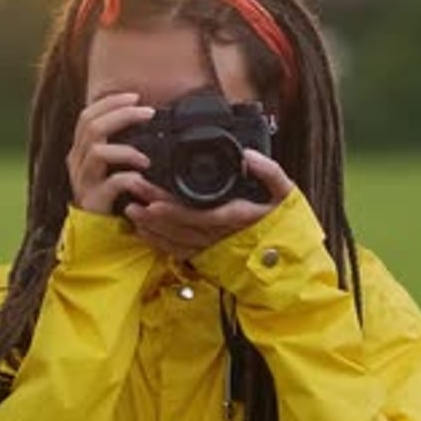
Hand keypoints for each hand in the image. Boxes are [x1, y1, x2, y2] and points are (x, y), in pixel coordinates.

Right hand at [66, 92, 170, 214]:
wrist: (101, 235)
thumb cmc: (113, 198)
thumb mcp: (114, 167)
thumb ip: (122, 146)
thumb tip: (146, 120)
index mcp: (81, 150)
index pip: (88, 115)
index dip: (110, 102)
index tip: (136, 96)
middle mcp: (78, 162)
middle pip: (92, 126)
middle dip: (122, 114)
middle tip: (148, 113)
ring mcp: (84, 182)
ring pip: (97, 150)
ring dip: (127, 148)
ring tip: (148, 155)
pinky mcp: (94, 201)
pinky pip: (111, 183)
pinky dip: (130, 178)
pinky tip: (144, 180)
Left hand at [124, 149, 294, 259]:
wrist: (290, 264)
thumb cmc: (288, 227)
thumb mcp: (287, 195)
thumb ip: (270, 173)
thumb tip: (249, 156)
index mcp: (237, 218)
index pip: (198, 214)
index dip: (173, 209)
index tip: (152, 197)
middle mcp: (221, 237)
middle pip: (180, 226)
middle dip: (153, 212)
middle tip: (132, 192)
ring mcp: (213, 249)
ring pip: (175, 241)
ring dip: (151, 228)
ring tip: (130, 210)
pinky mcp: (208, 257)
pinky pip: (179, 252)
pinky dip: (159, 243)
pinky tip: (143, 230)